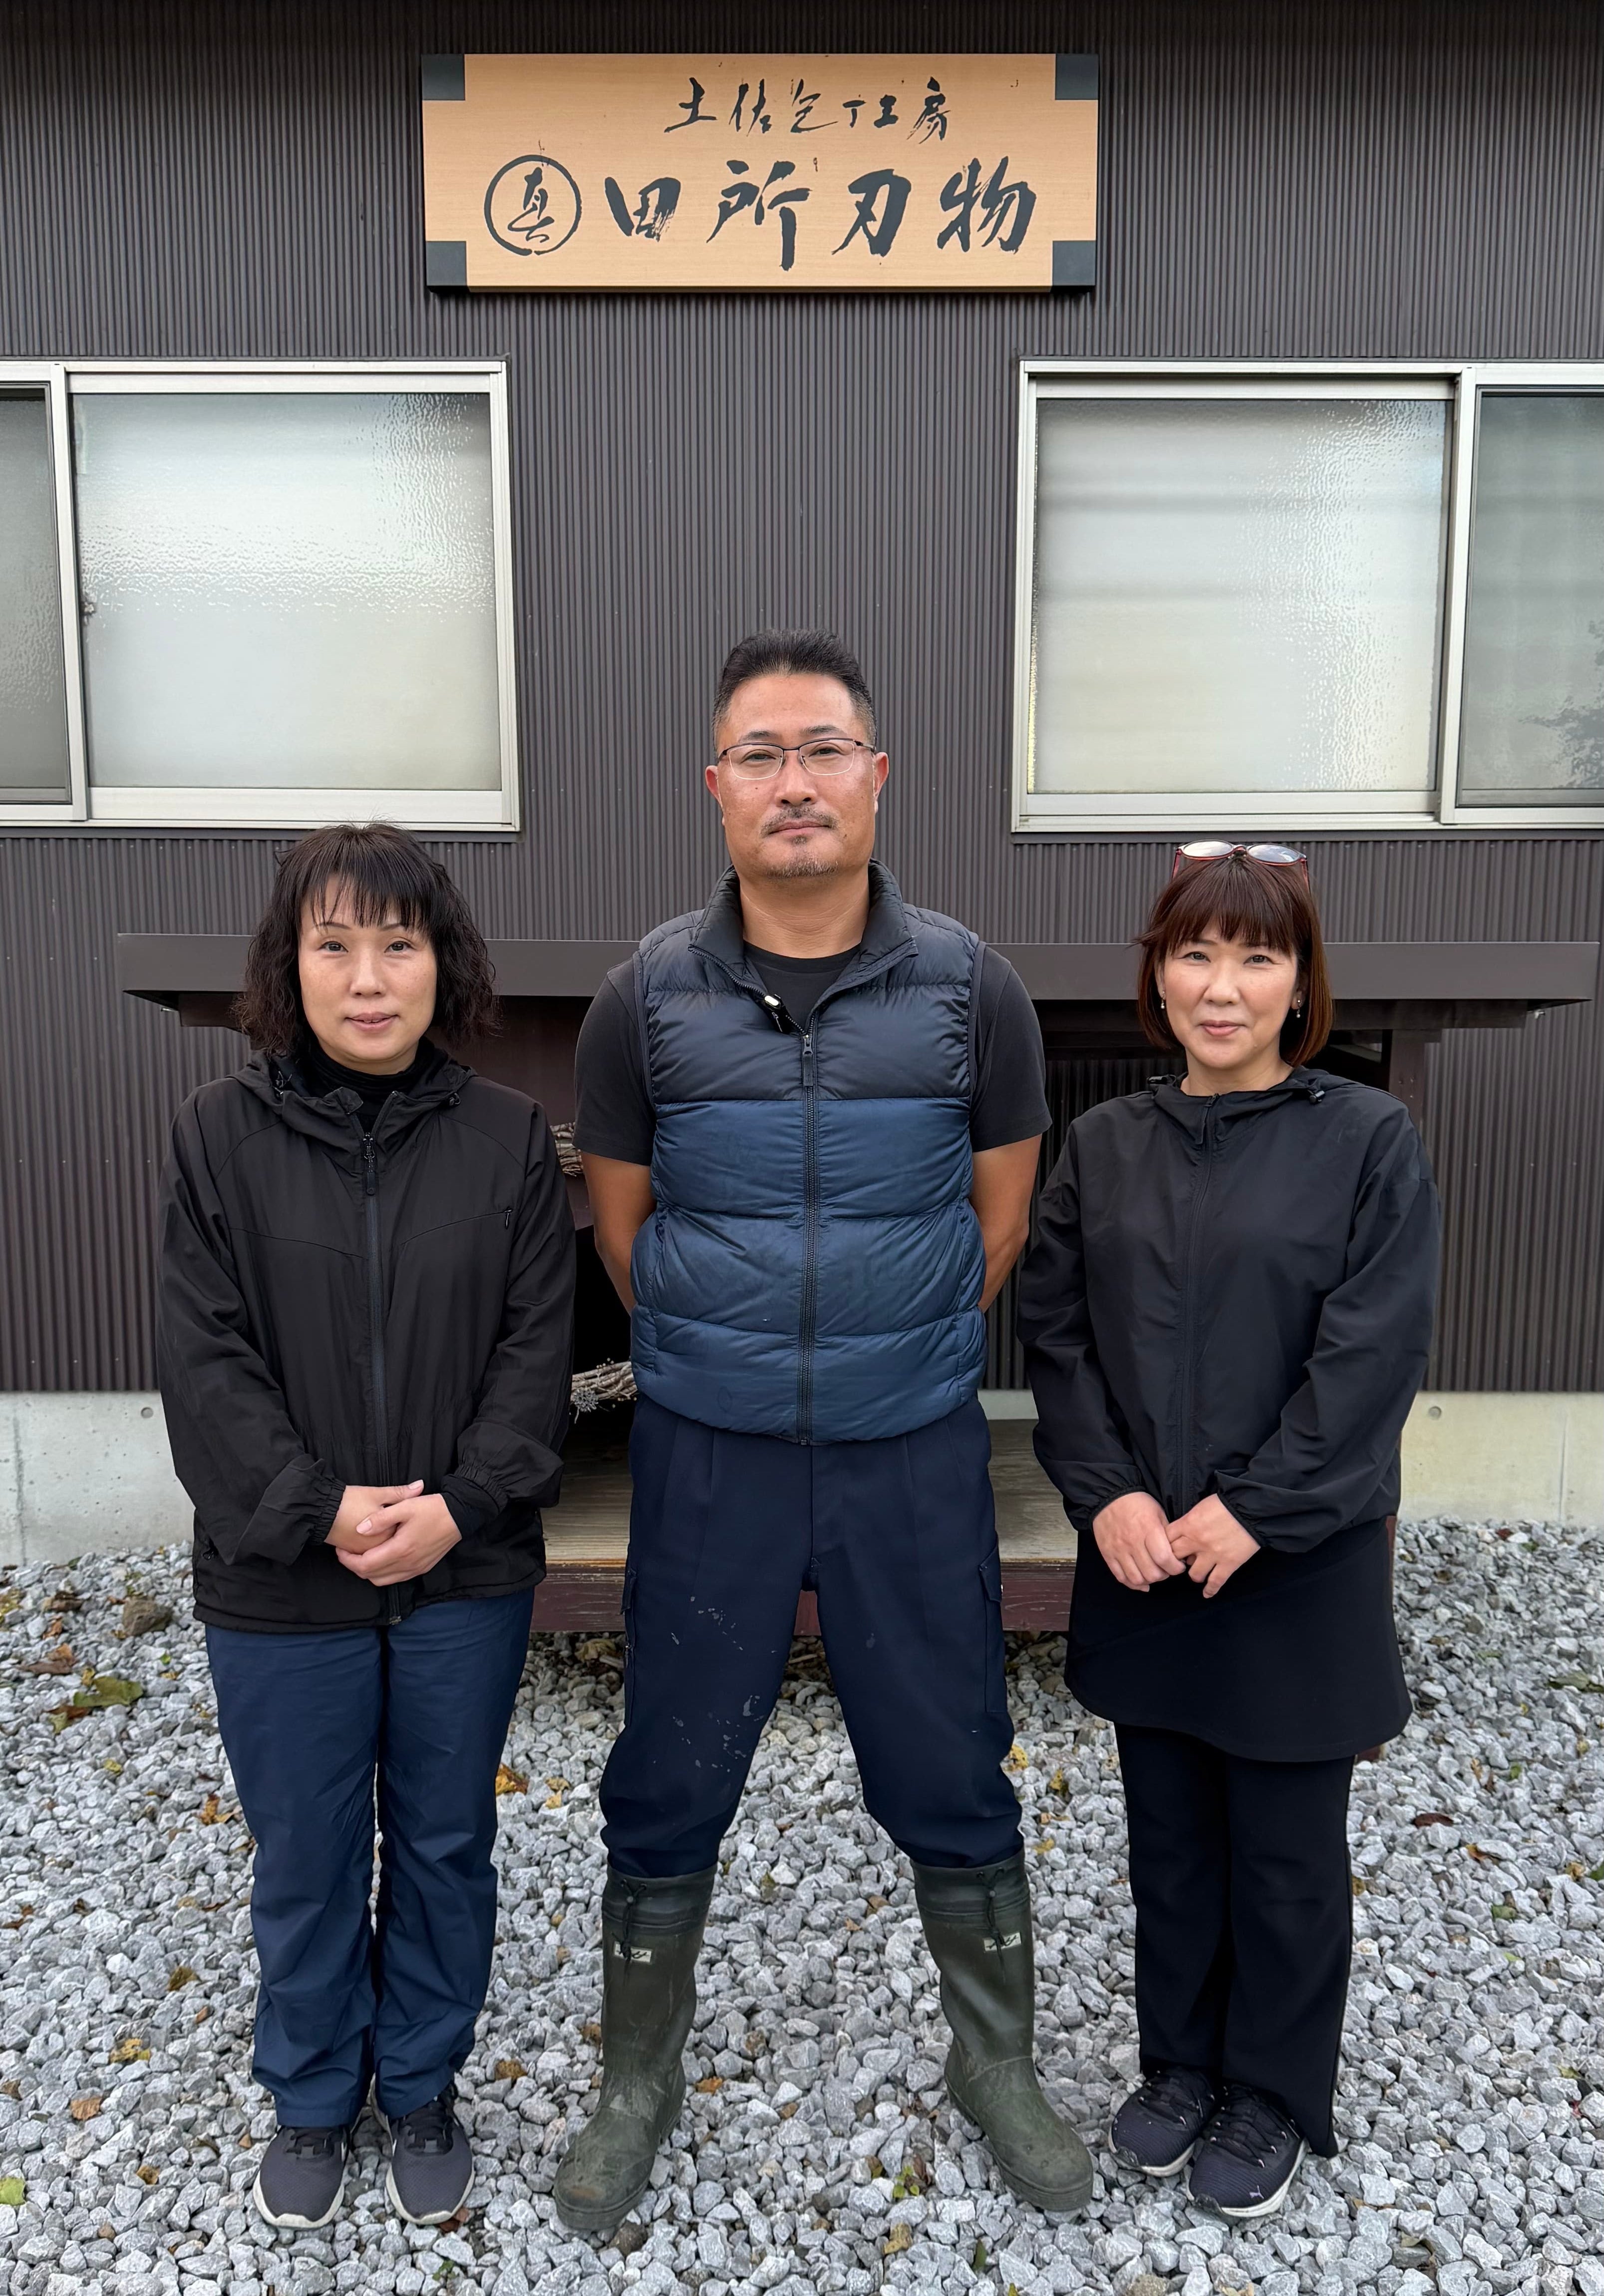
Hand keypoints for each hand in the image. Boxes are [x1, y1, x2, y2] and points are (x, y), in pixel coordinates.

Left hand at [333, 1490, 462, 1585]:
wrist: (461, 1515)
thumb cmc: (433, 1508)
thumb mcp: (405, 1507)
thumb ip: (381, 1518)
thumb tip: (360, 1529)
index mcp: (401, 1549)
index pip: (366, 1565)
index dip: (348, 1560)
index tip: (340, 1549)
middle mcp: (408, 1564)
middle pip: (371, 1576)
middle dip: (354, 1567)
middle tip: (346, 1553)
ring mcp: (416, 1569)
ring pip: (383, 1581)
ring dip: (368, 1572)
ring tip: (360, 1556)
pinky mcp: (422, 1568)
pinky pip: (396, 1578)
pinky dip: (383, 1573)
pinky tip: (380, 1559)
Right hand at [1092, 1491, 1183, 1592]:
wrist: (1108, 1496)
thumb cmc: (1137, 1503)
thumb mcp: (1158, 1512)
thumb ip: (1167, 1534)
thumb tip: (1177, 1554)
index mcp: (1148, 1529)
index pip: (1164, 1559)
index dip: (1175, 1568)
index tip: (1178, 1566)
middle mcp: (1133, 1542)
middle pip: (1152, 1573)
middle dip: (1164, 1575)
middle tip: (1166, 1569)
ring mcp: (1118, 1550)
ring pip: (1137, 1578)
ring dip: (1149, 1580)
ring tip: (1153, 1573)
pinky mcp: (1108, 1554)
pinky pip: (1120, 1577)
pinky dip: (1132, 1583)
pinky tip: (1141, 1581)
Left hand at [1166, 1493, 1258, 1598]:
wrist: (1251, 1507)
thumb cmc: (1226, 1502)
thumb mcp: (1201, 1506)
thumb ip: (1189, 1520)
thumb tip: (1184, 1534)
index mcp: (1188, 1524)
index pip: (1165, 1539)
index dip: (1164, 1545)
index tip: (1167, 1547)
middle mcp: (1196, 1541)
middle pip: (1175, 1557)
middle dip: (1175, 1560)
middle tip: (1179, 1562)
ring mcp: (1212, 1554)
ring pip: (1194, 1574)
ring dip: (1194, 1574)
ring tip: (1198, 1571)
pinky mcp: (1228, 1563)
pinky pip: (1216, 1582)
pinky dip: (1210, 1590)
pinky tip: (1207, 1594)